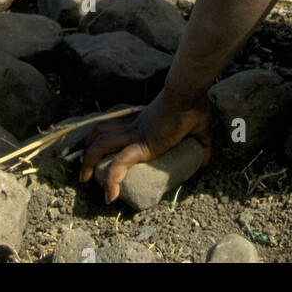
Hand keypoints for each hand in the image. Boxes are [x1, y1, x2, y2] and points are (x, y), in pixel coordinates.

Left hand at [79, 91, 211, 200]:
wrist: (188, 94)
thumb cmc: (193, 106)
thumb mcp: (200, 129)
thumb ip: (204, 144)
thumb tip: (207, 161)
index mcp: (142, 121)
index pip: (116, 125)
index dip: (105, 136)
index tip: (102, 152)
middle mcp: (133, 125)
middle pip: (100, 132)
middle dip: (87, 148)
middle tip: (84, 166)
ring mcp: (134, 134)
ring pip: (101, 145)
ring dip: (88, 162)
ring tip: (84, 180)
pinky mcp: (140, 144)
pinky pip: (120, 163)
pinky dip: (112, 180)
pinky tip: (110, 196)